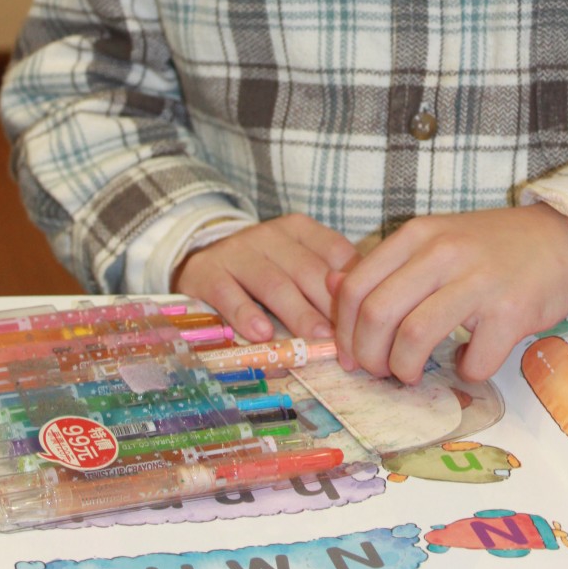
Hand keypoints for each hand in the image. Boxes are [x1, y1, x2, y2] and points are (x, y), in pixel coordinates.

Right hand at [172, 213, 358, 341]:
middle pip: (307, 270)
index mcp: (298, 229)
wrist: (203, 261)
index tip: (365, 318)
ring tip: (315, 339)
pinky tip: (262, 335)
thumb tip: (364, 313)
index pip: (334, 252)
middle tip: (346, 338)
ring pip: (273, 283)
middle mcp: (269, 234)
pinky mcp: (206, 272)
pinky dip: (246, 314)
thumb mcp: (296, 265)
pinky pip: (229, 293)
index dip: (352, 286)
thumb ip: (326, 281)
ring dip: (297, 313)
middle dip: (329, 306)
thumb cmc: (263, 271)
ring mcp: (237, 251)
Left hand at [328, 204, 567, 383]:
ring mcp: (478, 281)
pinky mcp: (512, 312)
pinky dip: (464, 374)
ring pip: (414, 339)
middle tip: (378, 371)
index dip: (343, 330)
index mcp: (418, 235)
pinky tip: (467, 364)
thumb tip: (330, 287)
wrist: (563, 238)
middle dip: (368, 357)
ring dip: (404, 370)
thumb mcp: (435, 239)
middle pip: (376, 315)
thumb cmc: (492, 245)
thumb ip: (387, 263)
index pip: (355, 287)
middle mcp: (442, 253)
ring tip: (412, 373)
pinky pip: (473, 361)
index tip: (350, 354)